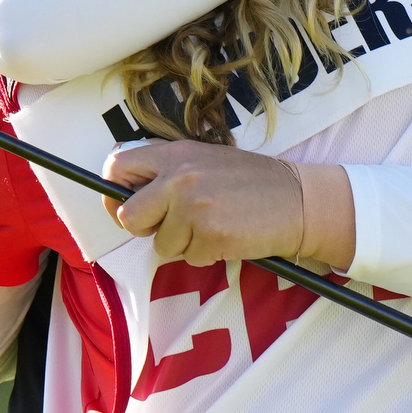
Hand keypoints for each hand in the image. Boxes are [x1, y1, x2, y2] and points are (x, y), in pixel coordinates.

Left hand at [104, 142, 353, 268]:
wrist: (298, 199)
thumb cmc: (250, 183)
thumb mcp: (206, 160)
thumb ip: (168, 170)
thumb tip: (126, 194)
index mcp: (174, 153)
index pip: (117, 166)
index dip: (113, 193)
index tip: (123, 207)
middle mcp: (179, 176)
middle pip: (128, 216)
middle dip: (146, 229)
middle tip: (173, 226)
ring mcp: (194, 206)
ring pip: (161, 245)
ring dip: (184, 244)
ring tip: (214, 226)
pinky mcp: (211, 235)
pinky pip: (189, 258)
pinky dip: (206, 255)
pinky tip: (227, 237)